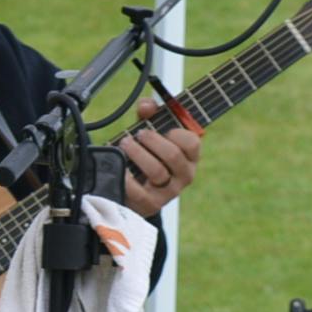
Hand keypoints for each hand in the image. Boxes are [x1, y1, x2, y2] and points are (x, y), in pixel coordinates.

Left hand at [107, 98, 202, 219]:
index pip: (193, 143)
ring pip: (157, 171)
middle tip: (138, 134)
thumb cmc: (146, 155)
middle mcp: (184, 176)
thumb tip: (146, 106)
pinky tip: (119, 168)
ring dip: (137, 154)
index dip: (177, 133)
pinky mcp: (151, 205)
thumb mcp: (150, 132)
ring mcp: (168, 193)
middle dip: (152, 141)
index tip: (164, 129)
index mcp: (189, 157)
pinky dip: (126, 177)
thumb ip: (149, 114)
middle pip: (173, 156)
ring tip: (125, 144)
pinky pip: (138, 191)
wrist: (132, 192)